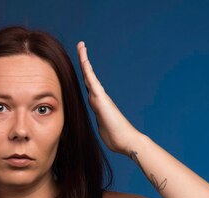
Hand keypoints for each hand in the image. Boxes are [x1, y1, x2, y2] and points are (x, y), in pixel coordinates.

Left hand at [76, 41, 143, 155]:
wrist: (127, 141)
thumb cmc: (116, 138)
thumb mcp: (103, 128)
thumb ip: (100, 121)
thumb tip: (100, 120)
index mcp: (97, 104)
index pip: (88, 85)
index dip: (84, 73)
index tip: (82, 62)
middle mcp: (98, 97)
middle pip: (88, 76)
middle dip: (84, 61)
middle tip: (81, 46)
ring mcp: (100, 97)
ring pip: (89, 75)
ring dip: (84, 60)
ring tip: (81, 46)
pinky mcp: (101, 99)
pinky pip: (92, 81)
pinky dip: (87, 70)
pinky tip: (84, 60)